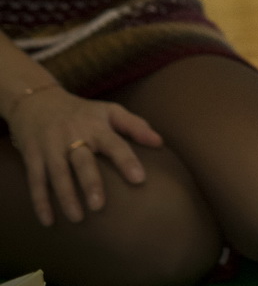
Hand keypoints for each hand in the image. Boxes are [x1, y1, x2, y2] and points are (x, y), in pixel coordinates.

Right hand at [7, 86, 162, 226]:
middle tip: (99, 206)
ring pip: (57, 174)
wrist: (37, 101)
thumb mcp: (109, 111)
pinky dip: (40, 201)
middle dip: (90, 183)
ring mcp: (50, 147)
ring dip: (66, 197)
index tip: (140, 179)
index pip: (114, 144)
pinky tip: (48, 221)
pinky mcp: (32, 156)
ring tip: (77, 218)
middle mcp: (72, 136)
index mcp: (96, 126)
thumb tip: (160, 142)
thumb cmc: (82, 111)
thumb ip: (135, 126)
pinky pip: (35, 180)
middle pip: (82, 161)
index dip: (127, 161)